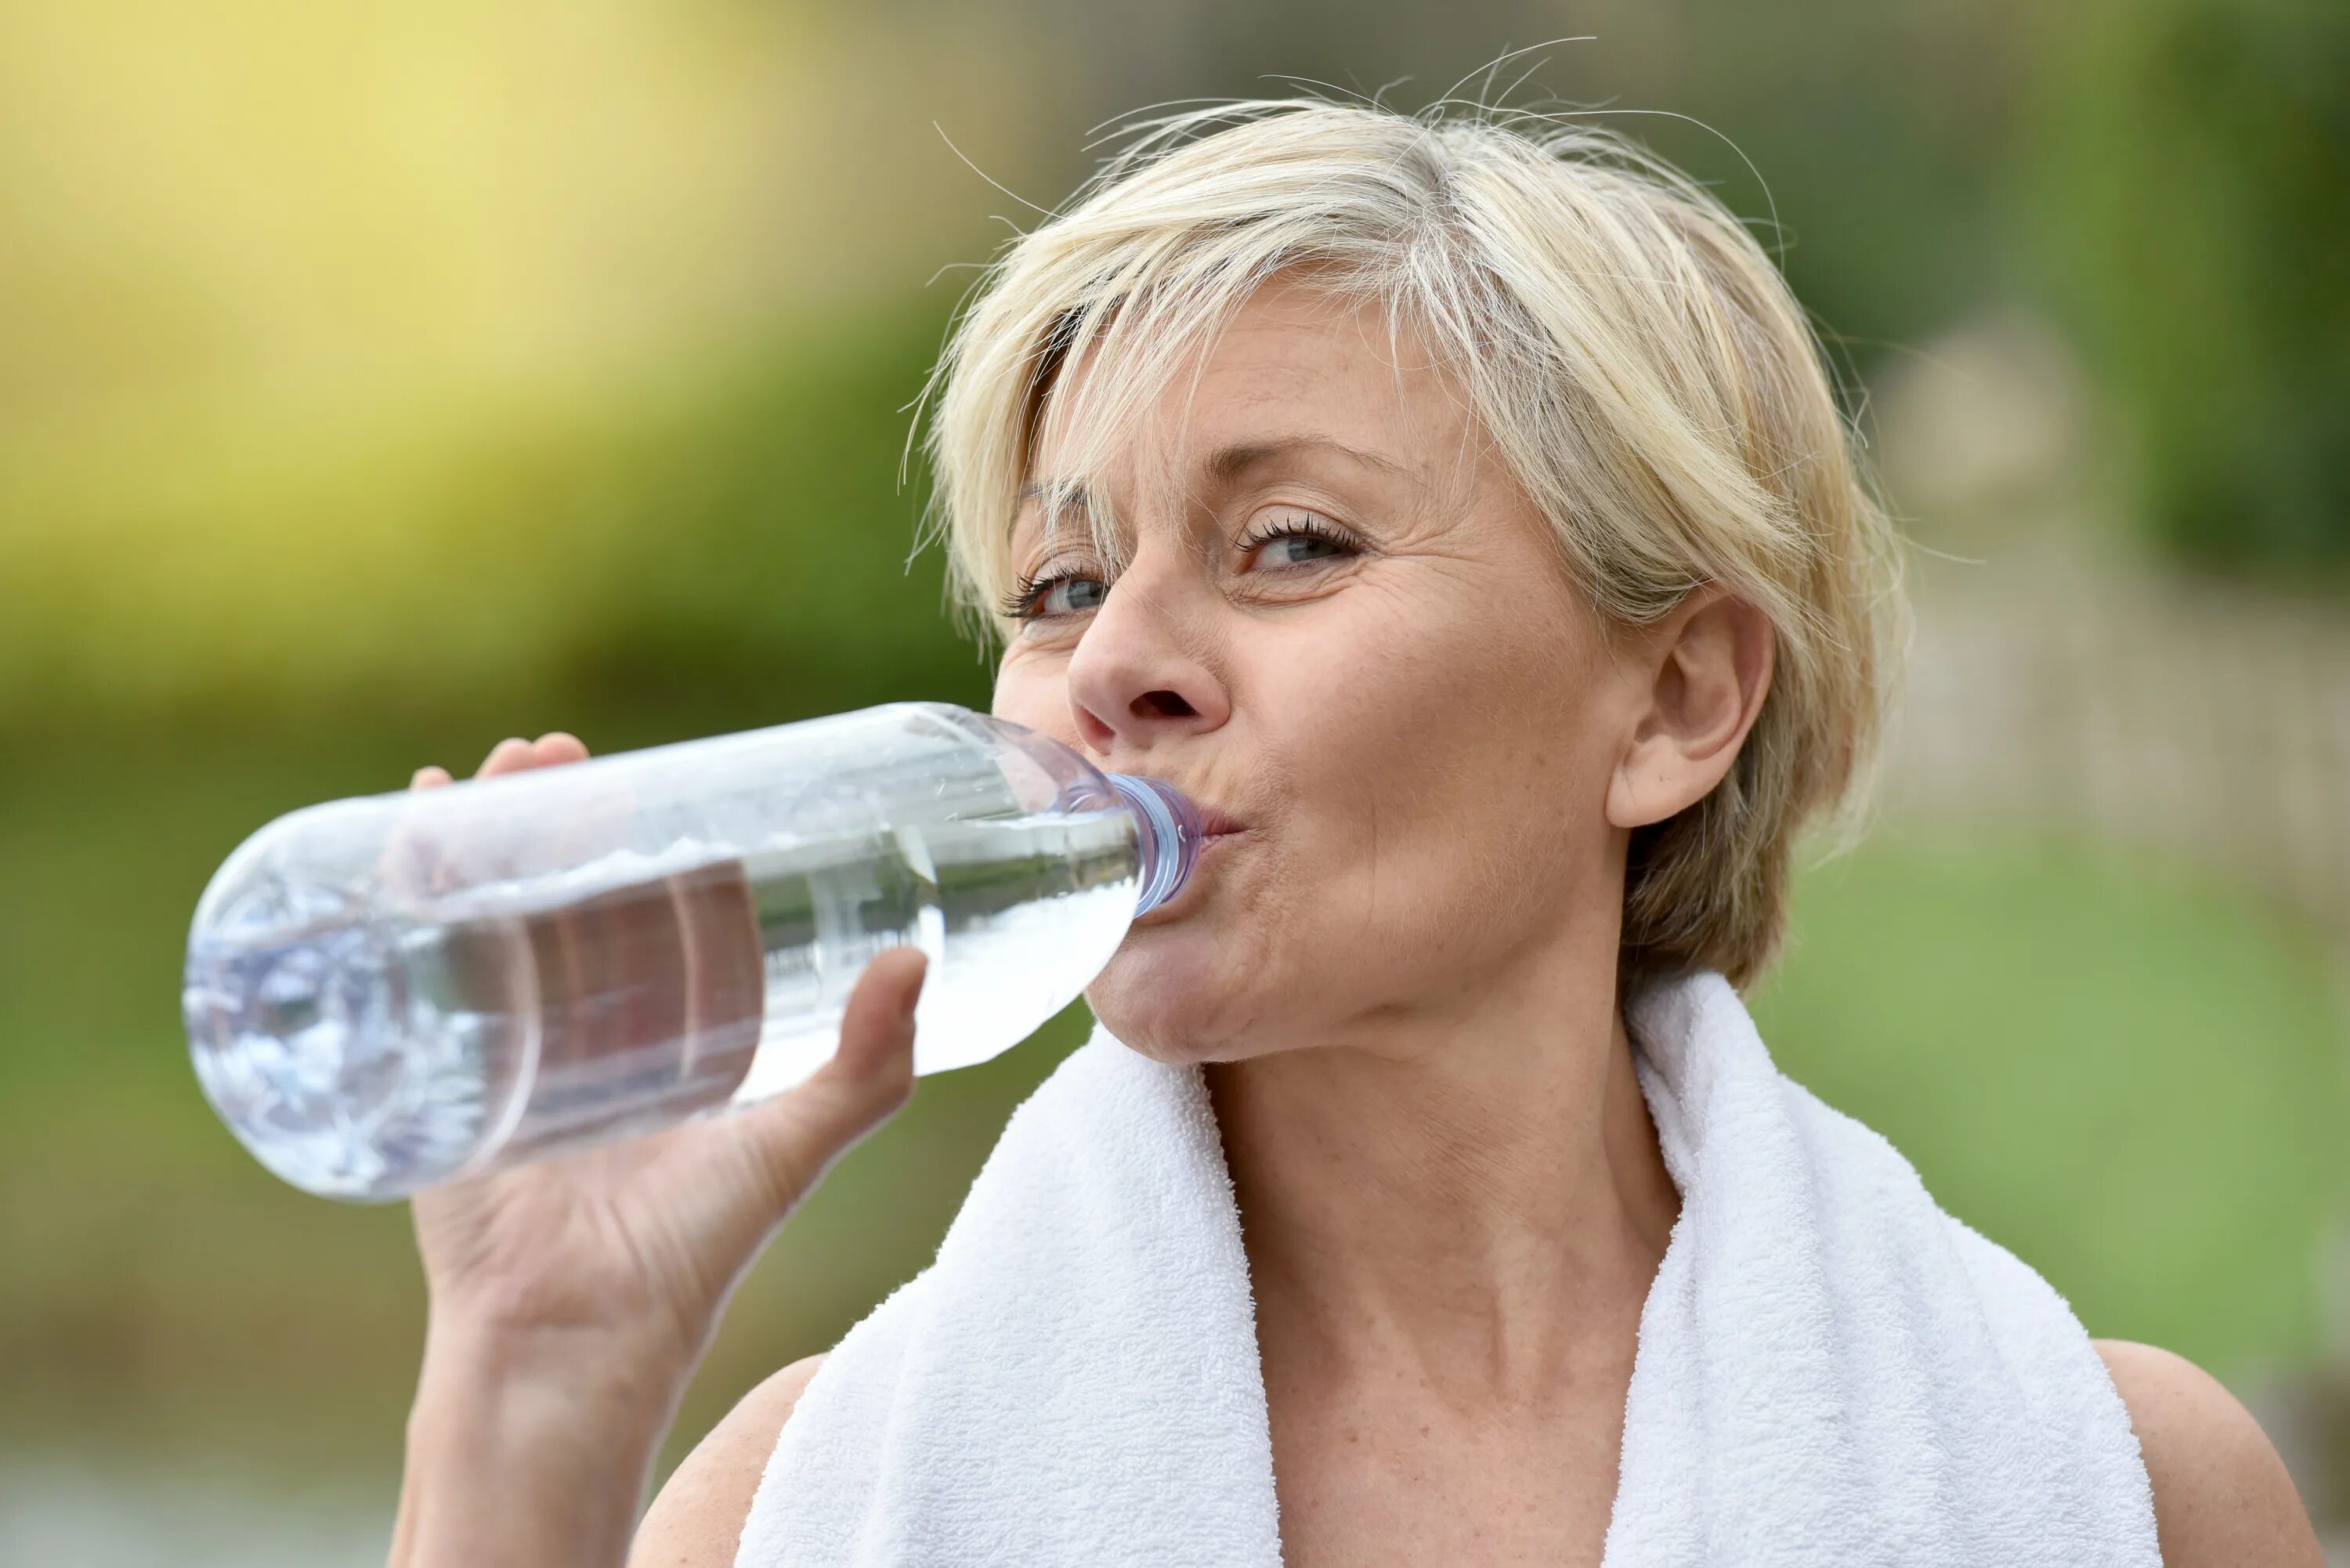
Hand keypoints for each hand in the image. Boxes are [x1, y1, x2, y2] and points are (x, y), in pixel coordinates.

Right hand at [405, 733, 924, 1374]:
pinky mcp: (445, 1073)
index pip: (662, 909)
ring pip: (492, 913)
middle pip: (567, 893)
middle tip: (554, 752)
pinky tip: (402, 834)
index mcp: (676, 1036)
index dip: (655, 839)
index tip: (659, 777)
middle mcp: (593, 1031)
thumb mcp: (789, 1149)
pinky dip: (405, 896)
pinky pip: (420, 966)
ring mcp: (512, 1046)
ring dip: (482, 836)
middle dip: (556, 816)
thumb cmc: (686, 1258)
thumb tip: (918, 954)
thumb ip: (869, 1069)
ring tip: (485, 773)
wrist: (567, 1345)